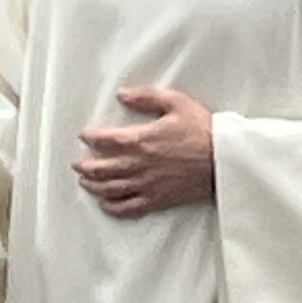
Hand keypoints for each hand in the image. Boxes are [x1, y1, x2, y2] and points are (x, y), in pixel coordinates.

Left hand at [75, 87, 215, 218]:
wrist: (223, 159)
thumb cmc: (203, 130)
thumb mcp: (177, 102)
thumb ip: (146, 97)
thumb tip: (122, 94)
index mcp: (140, 140)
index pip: (104, 140)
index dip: (90, 137)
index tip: (85, 135)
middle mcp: (138, 165)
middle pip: (100, 168)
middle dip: (84, 166)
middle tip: (77, 163)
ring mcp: (145, 185)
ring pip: (109, 189)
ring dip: (92, 185)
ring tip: (85, 182)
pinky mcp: (156, 200)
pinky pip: (127, 208)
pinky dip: (111, 207)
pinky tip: (105, 203)